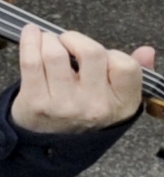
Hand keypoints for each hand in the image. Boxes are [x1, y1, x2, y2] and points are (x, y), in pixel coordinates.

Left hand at [11, 23, 154, 135]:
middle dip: (75, 39)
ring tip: (47, 42)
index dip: (110, 52)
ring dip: (49, 40)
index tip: (96, 53)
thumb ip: (132, 74)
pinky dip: (29, 42)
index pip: (125, 65)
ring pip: (56, 54)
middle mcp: (95, 106)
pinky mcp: (35, 103)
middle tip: (66, 41)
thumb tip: (146, 51)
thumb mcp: (115, 99)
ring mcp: (64, 105)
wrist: (48, 142)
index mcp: (121, 104)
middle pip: (91, 53)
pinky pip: (31, 63)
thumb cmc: (82, 113)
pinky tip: (30, 35)